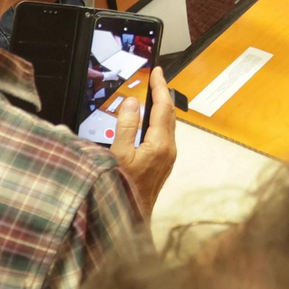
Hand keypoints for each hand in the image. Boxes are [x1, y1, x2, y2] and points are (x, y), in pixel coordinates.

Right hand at [110, 65, 177, 214]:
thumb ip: (125, 127)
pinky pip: (164, 135)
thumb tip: (130, 103)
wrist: (132, 218)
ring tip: (152, 94)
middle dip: (163, 93)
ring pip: (168, 125)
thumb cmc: (124, 190)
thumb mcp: (118, 155)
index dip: (160, 86)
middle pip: (169, 114)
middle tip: (155, 78)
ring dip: (161, 107)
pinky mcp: (163, 163)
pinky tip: (149, 120)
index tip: (158, 71)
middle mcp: (169, 150)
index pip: (163, 107)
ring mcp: (168, 157)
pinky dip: (158, 121)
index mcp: (160, 144)